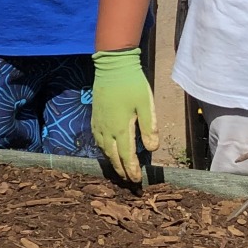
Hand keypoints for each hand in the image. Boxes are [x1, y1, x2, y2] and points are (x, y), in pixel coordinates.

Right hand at [90, 47, 157, 182]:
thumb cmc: (132, 84)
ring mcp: (98, 124)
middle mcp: (106, 130)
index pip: (126, 156)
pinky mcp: (95, 117)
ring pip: (103, 149)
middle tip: (129, 180)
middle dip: (121, 170)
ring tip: (120, 169)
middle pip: (113, 156)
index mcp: (120, 128)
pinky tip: (108, 149)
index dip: (131, 170)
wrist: (112, 67)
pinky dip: (104, 150)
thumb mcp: (146, 105)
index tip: (136, 180)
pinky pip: (98, 140)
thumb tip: (152, 149)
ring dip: (112, 161)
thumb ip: (149, 127)